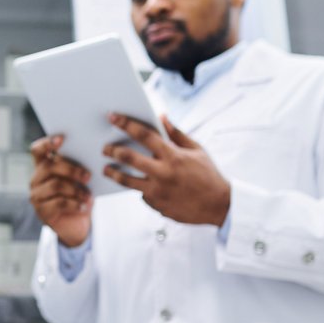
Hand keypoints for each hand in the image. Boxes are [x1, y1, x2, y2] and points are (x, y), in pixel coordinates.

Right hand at [28, 135, 93, 247]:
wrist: (77, 223)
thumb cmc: (79, 195)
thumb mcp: (80, 179)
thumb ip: (78, 166)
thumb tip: (90, 155)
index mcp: (43, 166)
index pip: (37, 150)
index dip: (46, 143)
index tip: (61, 139)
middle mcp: (36, 179)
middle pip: (48, 166)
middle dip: (71, 169)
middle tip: (88, 176)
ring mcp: (37, 195)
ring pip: (55, 185)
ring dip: (76, 190)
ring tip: (88, 195)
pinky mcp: (42, 211)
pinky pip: (59, 203)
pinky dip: (75, 204)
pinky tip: (84, 207)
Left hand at [102, 114, 230, 225]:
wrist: (219, 206)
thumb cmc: (208, 175)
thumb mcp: (196, 150)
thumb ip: (177, 133)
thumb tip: (161, 117)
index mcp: (173, 156)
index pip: (144, 135)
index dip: (126, 124)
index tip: (113, 117)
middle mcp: (163, 173)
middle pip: (128, 158)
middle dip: (112, 150)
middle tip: (104, 148)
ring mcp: (158, 191)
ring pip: (126, 180)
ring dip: (113, 173)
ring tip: (106, 169)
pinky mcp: (156, 205)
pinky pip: (142, 194)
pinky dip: (140, 188)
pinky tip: (139, 184)